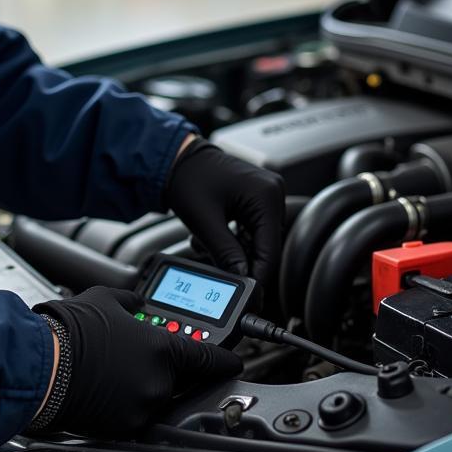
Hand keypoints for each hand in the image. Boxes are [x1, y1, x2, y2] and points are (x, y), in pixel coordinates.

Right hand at [33, 287, 241, 436]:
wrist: (41, 364)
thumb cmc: (70, 330)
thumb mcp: (106, 298)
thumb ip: (131, 300)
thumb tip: (137, 301)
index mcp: (162, 349)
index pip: (208, 358)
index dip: (224, 360)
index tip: (233, 362)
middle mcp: (158, 382)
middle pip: (179, 380)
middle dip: (166, 369)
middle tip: (141, 358)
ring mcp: (141, 408)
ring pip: (155, 398)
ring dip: (142, 387)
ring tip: (113, 371)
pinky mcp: (121, 428)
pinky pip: (133, 415)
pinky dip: (124, 403)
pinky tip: (104, 387)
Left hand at [165, 139, 284, 289]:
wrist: (178, 158)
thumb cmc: (189, 178)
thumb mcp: (205, 223)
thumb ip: (226, 255)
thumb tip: (242, 279)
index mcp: (266, 195)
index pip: (270, 250)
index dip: (258, 275)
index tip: (249, 293)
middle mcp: (272, 192)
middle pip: (266, 246)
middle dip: (241, 260)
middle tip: (217, 265)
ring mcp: (266, 194)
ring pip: (258, 239)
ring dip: (235, 249)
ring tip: (206, 243)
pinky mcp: (257, 198)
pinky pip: (252, 228)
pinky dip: (234, 238)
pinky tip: (214, 236)